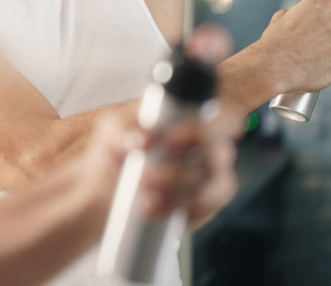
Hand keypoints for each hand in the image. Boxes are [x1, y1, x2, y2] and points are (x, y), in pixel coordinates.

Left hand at [79, 108, 240, 228]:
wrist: (104, 191)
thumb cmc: (115, 152)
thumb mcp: (111, 132)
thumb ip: (123, 129)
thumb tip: (141, 139)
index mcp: (194, 121)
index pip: (226, 118)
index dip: (207, 129)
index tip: (169, 142)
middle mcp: (209, 150)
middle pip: (219, 156)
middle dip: (178, 169)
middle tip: (144, 176)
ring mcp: (211, 181)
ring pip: (214, 187)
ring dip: (177, 192)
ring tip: (143, 194)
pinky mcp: (204, 208)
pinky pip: (204, 212)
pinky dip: (176, 210)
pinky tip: (151, 208)